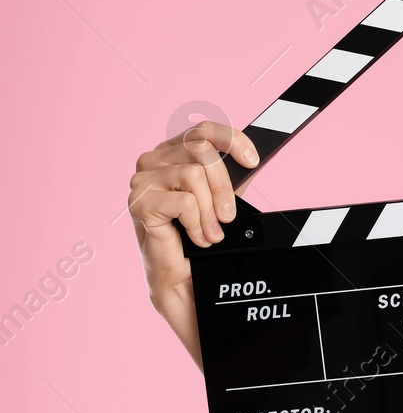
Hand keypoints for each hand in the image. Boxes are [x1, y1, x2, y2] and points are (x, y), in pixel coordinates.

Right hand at [127, 119, 258, 364]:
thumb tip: (254, 156)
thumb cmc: (203, 241)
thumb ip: (233, 176)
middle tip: (227, 217)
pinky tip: (195, 238)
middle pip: (201, 152)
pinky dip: (197, 223)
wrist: (187, 282)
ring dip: (210, 211)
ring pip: (194, 175)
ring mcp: (142, 181)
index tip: (253, 162)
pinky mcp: (139, 203)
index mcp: (175, 154)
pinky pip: (184, 200)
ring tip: (209, 233)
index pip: (203, 130)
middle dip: (225, 187)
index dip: (231, 140)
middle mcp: (154, 161)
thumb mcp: (225, 201)